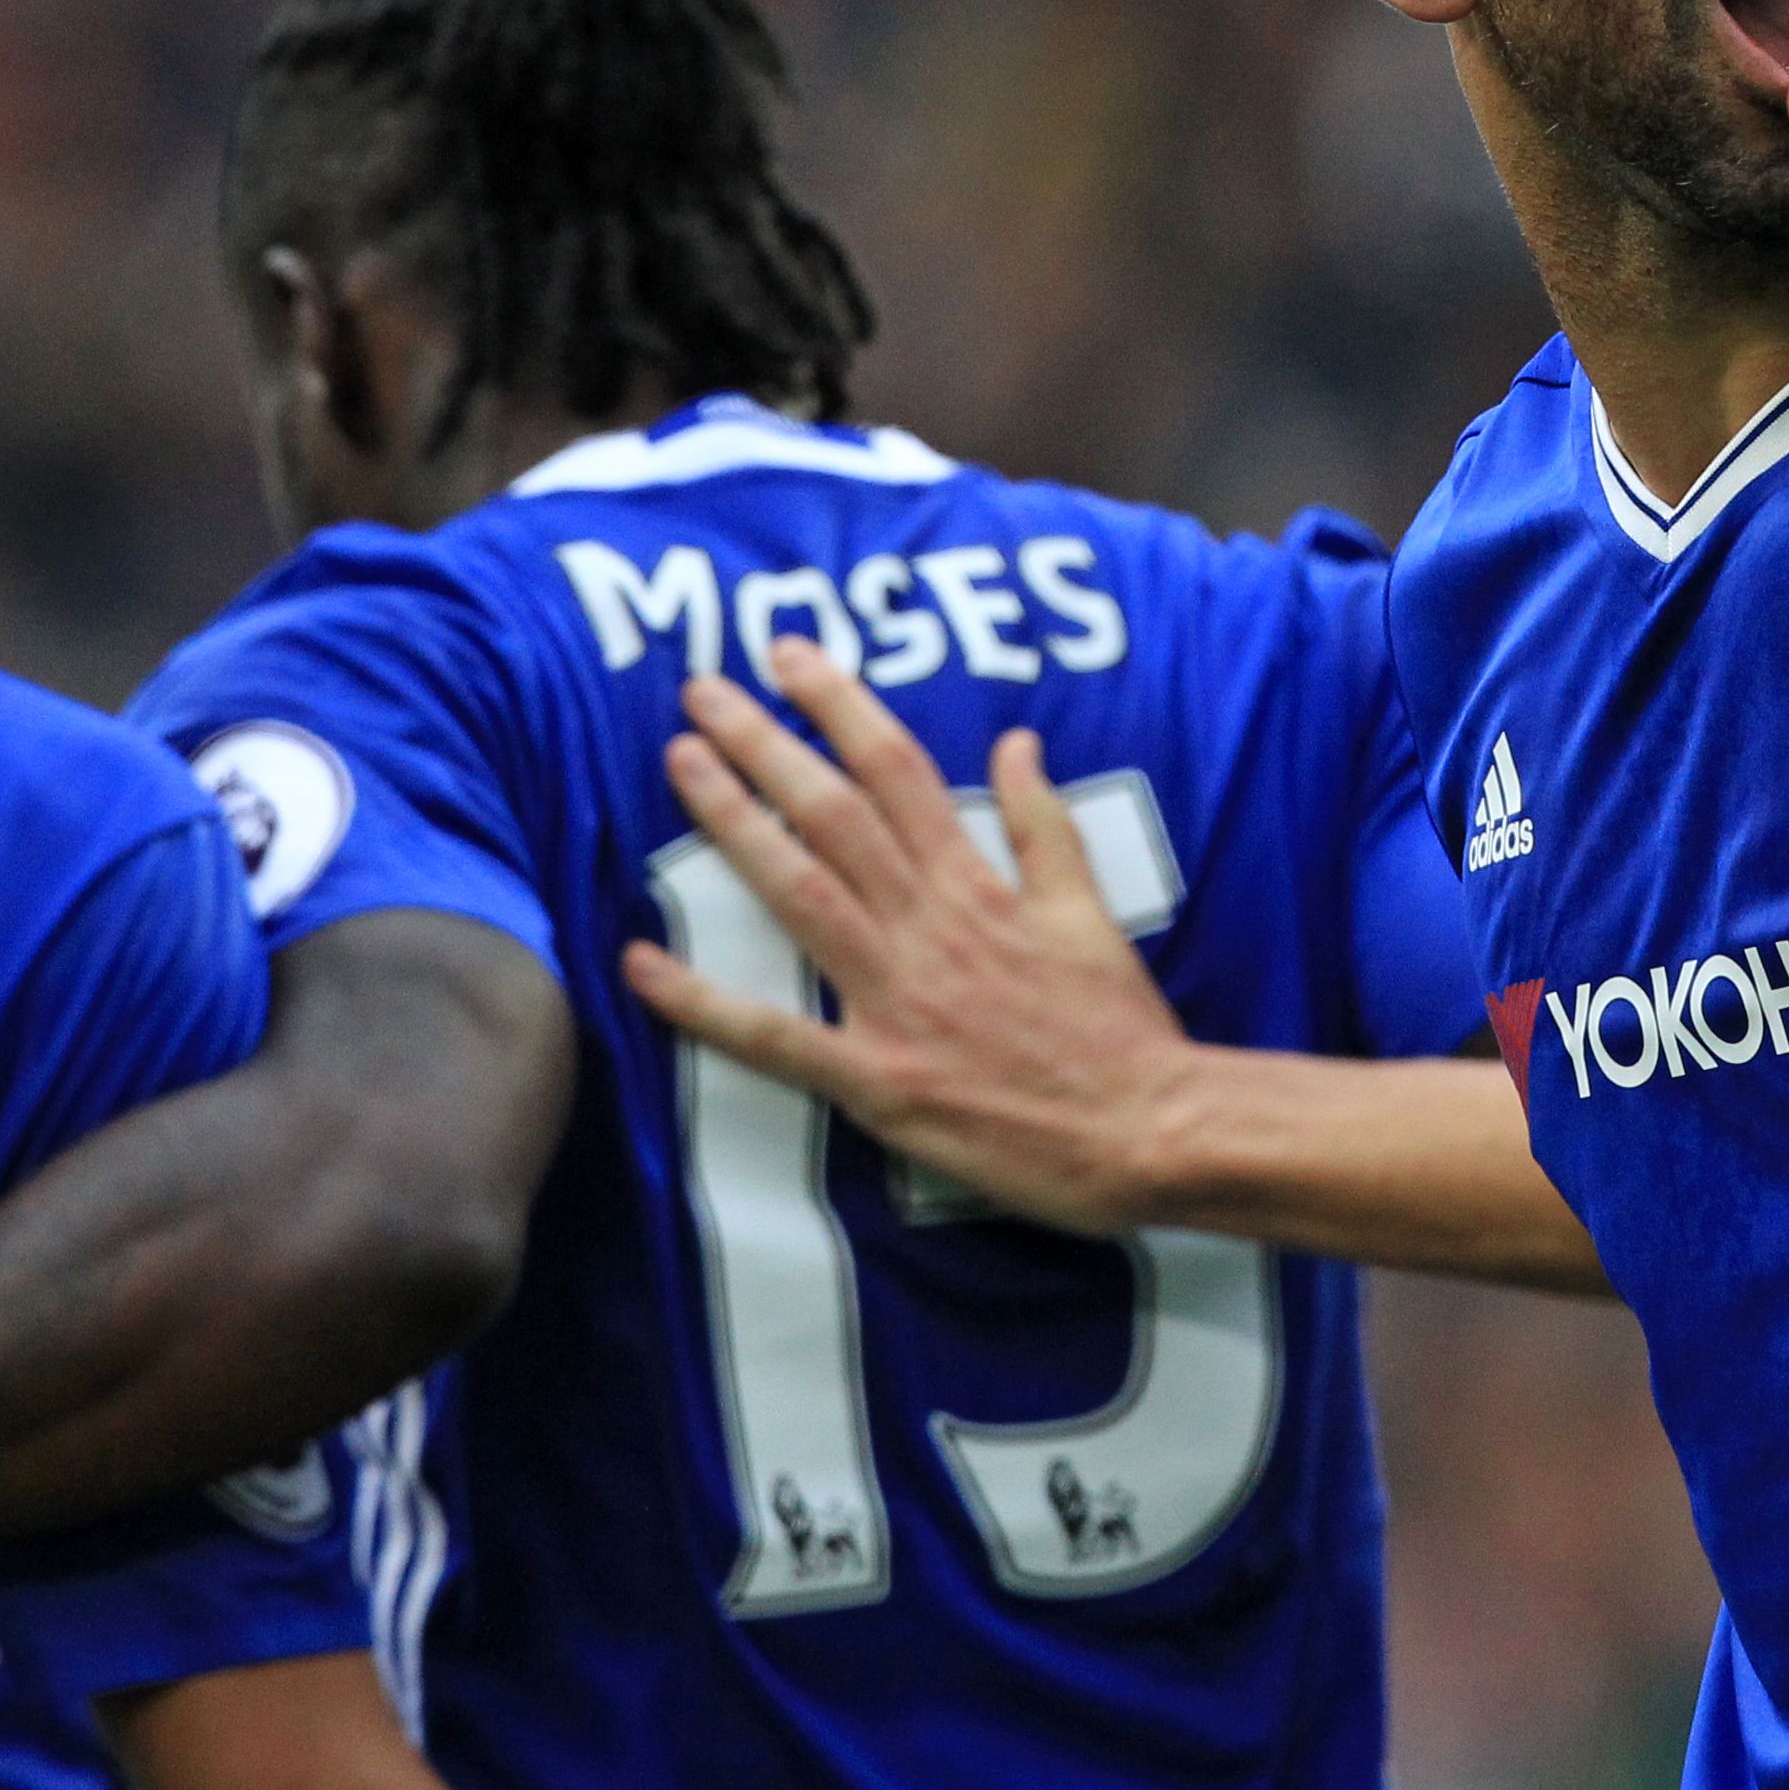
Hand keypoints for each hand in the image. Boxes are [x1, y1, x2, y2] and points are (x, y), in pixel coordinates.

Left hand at [619, 642, 1195, 1240]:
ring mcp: (898, 1002)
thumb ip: (1044, 826)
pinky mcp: (878, 1080)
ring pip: (801, 893)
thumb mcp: (1091, 911)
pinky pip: (776, 1037)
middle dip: (763, 745)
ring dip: (734, 825)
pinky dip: (704, 1003)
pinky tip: (641, 965)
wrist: (1148, 1131)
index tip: (789, 658)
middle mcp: (930, 929)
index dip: (839, 706)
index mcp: (979, 886)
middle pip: (834, 814)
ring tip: (679, 765)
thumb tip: (1015, 741)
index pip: (898, 771)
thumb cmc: (1119, 1029)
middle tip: (700, 690)